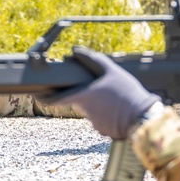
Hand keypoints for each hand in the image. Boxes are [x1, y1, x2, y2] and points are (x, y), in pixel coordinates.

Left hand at [39, 46, 159, 138]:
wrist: (142, 116)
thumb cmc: (127, 92)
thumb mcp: (111, 70)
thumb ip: (92, 59)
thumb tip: (75, 50)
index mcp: (84, 95)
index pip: (56, 100)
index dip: (44, 98)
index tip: (37, 95)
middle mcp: (85, 110)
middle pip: (78, 101)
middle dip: (84, 94)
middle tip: (99, 87)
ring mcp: (93, 122)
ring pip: (90, 110)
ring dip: (97, 104)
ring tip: (114, 97)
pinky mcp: (102, 129)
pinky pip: (100, 119)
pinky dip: (105, 114)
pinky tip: (117, 107)